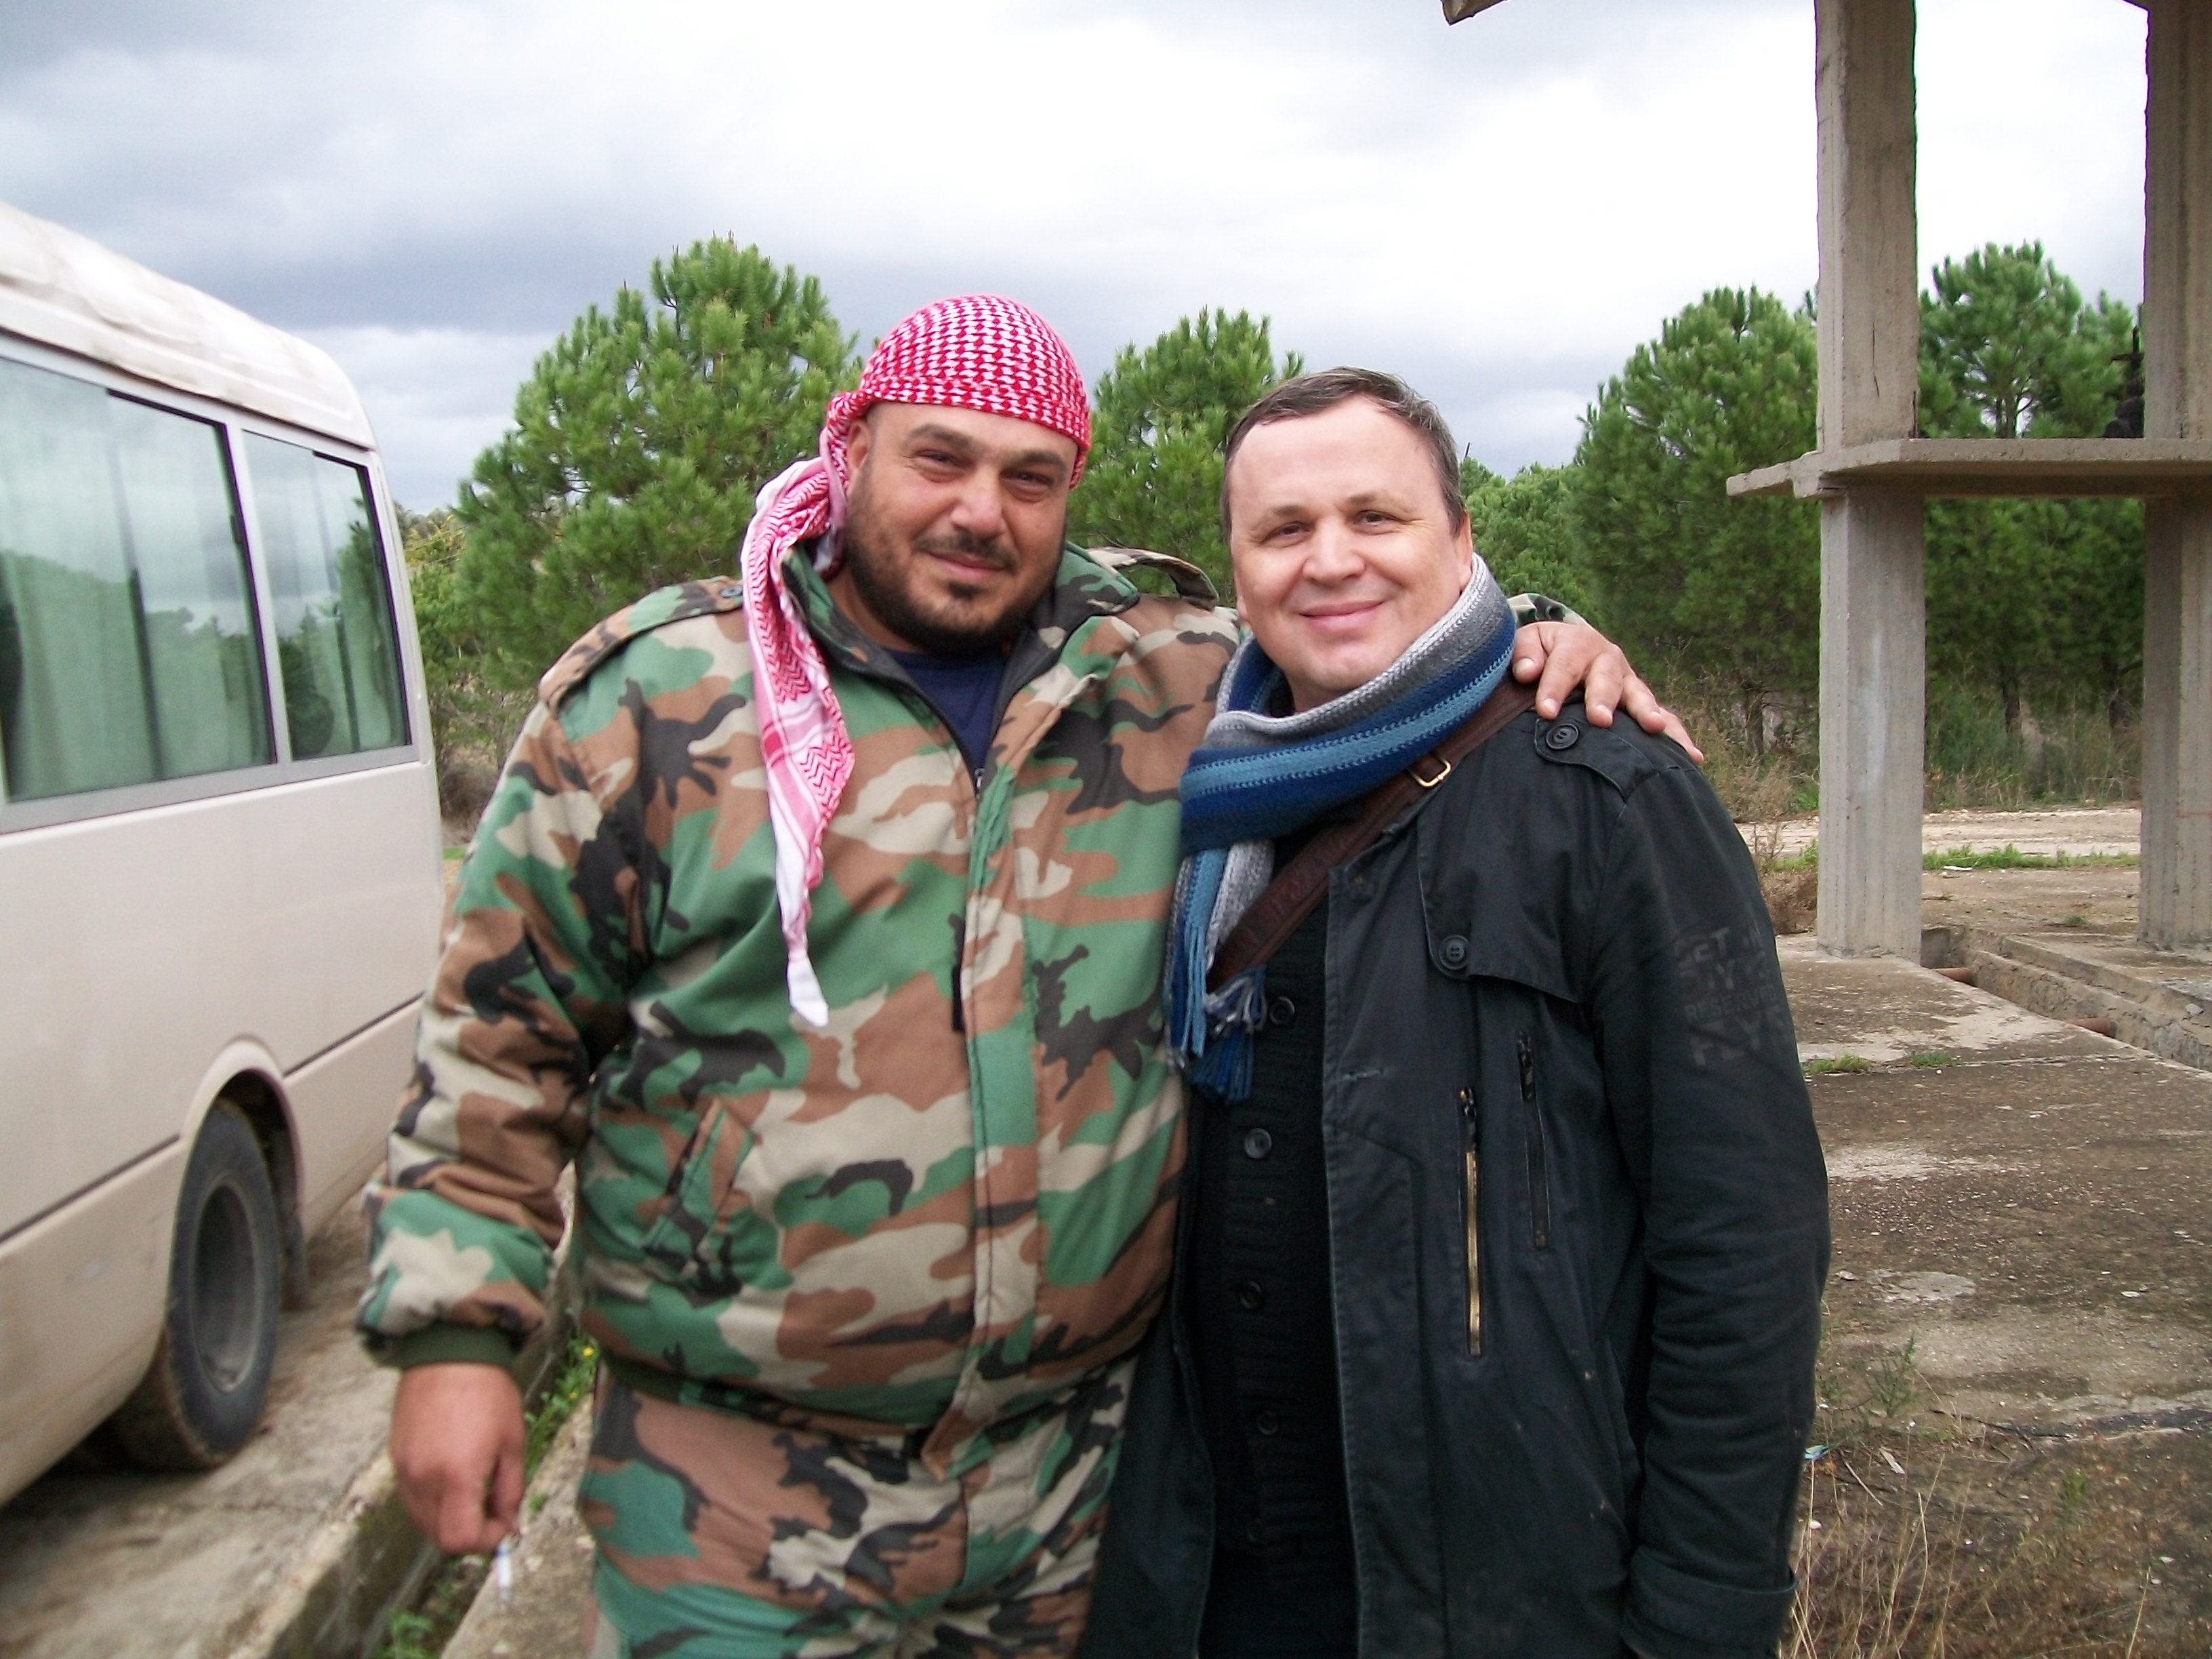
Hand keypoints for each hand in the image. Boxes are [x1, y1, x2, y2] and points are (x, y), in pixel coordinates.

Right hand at [390, 1361, 525, 1554]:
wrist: (449, 1353)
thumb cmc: (488, 1394)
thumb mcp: (513, 1442)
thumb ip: (511, 1491)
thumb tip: (509, 1525)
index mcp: (456, 1476)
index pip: (460, 1540)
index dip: (485, 1541)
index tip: (502, 1523)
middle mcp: (423, 1480)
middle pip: (439, 1537)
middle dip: (468, 1532)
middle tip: (491, 1508)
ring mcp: (405, 1470)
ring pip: (423, 1521)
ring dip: (449, 1518)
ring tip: (473, 1488)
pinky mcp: (396, 1459)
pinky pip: (412, 1498)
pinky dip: (433, 1501)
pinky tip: (452, 1473)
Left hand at [1510, 622, 1703, 763]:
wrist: (1562, 648)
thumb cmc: (1540, 653)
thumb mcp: (1526, 643)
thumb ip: (1524, 654)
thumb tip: (1528, 672)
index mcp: (1578, 643)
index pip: (1564, 665)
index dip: (1555, 688)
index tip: (1546, 712)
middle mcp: (1608, 660)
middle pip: (1606, 679)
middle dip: (1603, 698)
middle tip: (1600, 719)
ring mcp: (1628, 682)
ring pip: (1639, 696)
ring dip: (1646, 713)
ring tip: (1655, 728)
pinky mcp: (1640, 703)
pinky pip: (1663, 718)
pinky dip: (1676, 736)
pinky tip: (1692, 756)